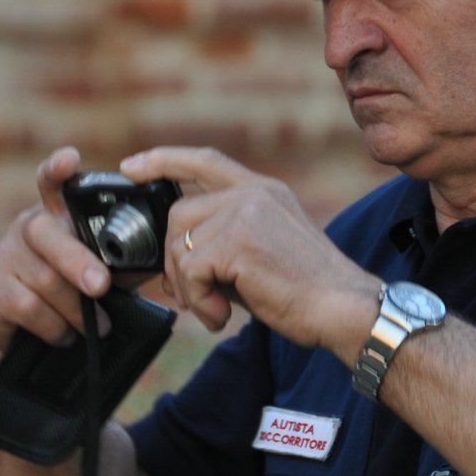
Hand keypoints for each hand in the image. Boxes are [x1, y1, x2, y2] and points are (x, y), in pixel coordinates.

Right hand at [0, 146, 113, 362]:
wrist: (47, 337)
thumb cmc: (86, 293)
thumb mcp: (112, 270)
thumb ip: (127, 257)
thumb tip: (160, 254)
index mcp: (60, 214)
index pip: (53, 182)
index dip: (58, 169)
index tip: (69, 159)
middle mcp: (28, 226)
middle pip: (47, 235)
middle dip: (77, 262)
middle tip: (101, 286)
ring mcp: (5, 254)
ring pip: (43, 279)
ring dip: (75, 310)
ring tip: (95, 326)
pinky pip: (26, 307)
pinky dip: (53, 326)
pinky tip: (64, 334)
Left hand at [119, 146, 381, 362]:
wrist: (343, 308)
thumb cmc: (307, 291)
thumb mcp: (264, 248)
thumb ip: (225, 237)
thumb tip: (175, 258)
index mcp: (263, 190)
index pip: (205, 160)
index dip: (163, 160)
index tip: (131, 167)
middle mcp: (254, 193)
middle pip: (180, 213)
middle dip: (172, 259)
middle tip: (189, 295)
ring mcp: (246, 212)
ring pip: (180, 243)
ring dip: (186, 286)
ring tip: (212, 309)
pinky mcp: (239, 240)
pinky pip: (191, 270)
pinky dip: (198, 300)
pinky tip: (220, 316)